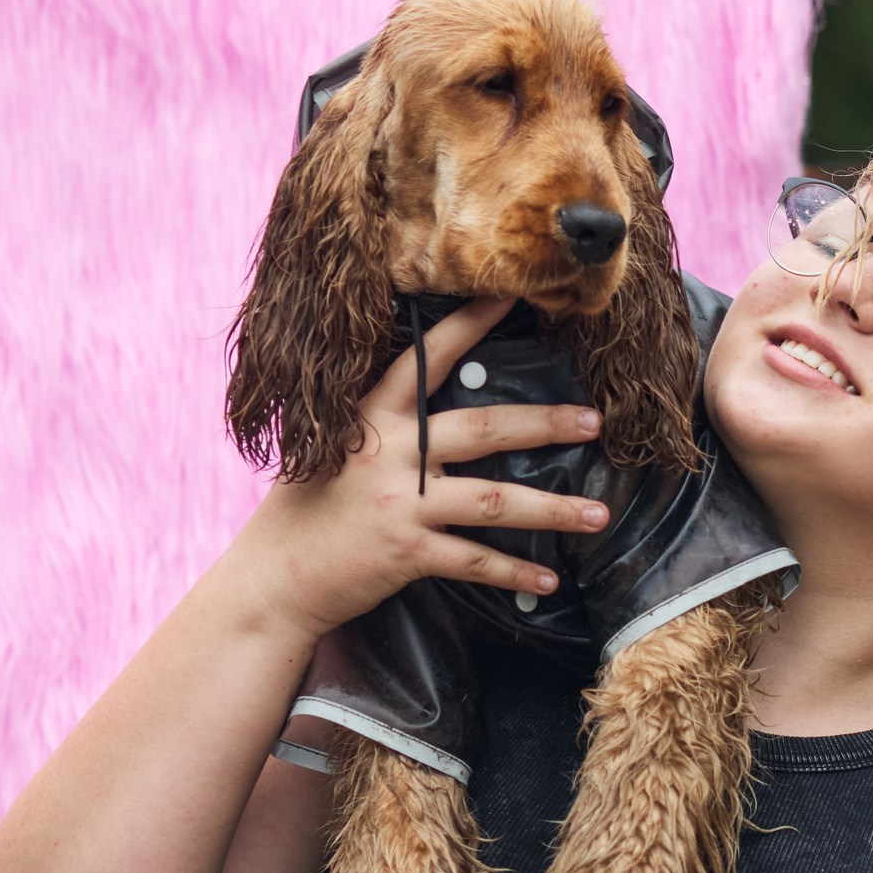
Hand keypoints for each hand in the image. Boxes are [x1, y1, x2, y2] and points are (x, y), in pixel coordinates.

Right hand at [226, 296, 610, 635]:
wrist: (273, 577)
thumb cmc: (310, 509)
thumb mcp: (338, 448)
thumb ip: (386, 425)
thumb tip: (441, 406)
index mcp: (373, 416)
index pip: (428, 358)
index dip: (471, 324)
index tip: (513, 295)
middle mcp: (391, 453)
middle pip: (483, 428)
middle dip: (545, 424)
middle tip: (595, 420)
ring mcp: (401, 503)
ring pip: (494, 500)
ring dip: (553, 508)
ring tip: (599, 513)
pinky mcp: (406, 552)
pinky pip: (475, 561)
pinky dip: (515, 571)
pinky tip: (548, 577)